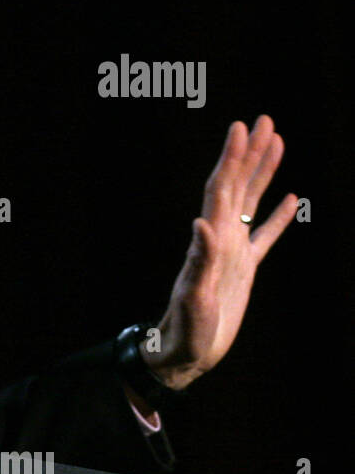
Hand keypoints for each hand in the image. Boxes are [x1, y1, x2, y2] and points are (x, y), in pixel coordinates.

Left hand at [145, 115, 297, 389]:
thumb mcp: (193, 298)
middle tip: (263, 119)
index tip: (240, 127)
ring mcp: (232, 252)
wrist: (182, 354)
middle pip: (236, 185)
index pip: (221, 189)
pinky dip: (277, 216)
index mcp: (209, 240)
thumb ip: (198, 263)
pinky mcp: (243, 270)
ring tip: (277, 141)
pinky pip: (264, 236)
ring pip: (250, 202)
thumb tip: (201, 224)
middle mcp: (220, 238)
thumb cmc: (184, 331)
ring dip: (262, 172)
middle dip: (249, 152)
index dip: (231, 158)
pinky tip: (291, 198)